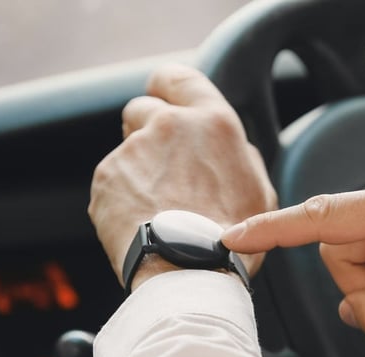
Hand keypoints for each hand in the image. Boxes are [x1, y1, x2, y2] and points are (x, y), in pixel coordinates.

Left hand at [89, 64, 276, 288]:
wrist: (188, 271)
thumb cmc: (230, 238)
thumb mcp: (259, 191)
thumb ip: (240, 156)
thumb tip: (231, 148)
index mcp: (212, 123)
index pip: (178, 77)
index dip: (167, 85)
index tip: (163, 95)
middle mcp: (169, 126)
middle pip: (143, 109)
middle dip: (148, 130)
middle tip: (164, 168)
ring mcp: (133, 150)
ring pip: (128, 150)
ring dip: (138, 170)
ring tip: (157, 208)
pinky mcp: (106, 177)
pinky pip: (111, 180)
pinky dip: (121, 197)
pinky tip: (142, 221)